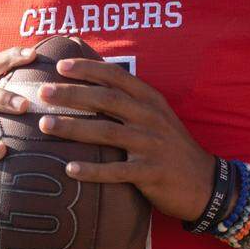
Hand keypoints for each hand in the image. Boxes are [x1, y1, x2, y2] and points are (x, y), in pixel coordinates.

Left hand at [37, 58, 214, 221]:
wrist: (206, 183)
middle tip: (43, 91)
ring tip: (45, 124)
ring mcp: (151, 145)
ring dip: (74, 128)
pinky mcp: (151, 172)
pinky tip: (70, 169)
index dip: (88, 69)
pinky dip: (93, 170)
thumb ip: (128, 98)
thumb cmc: (169, 144)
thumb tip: (89, 79)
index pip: (116, 77)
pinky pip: (117, 171)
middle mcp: (150, 118)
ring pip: (107, 132)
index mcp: (150, 100)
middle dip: (72, 94)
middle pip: (106, 100)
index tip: (60, 65)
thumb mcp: (155, 114)